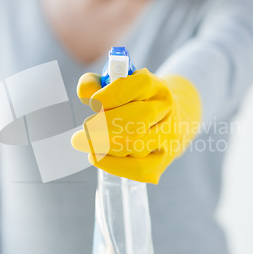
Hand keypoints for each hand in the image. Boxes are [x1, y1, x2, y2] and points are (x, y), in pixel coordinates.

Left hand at [71, 68, 201, 183]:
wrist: (168, 121)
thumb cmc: (135, 101)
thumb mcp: (118, 85)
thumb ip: (97, 83)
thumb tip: (84, 93)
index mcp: (156, 87)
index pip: (140, 86)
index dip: (112, 95)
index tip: (93, 102)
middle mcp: (166, 111)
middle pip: (138, 120)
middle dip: (104, 126)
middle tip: (84, 130)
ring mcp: (168, 137)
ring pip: (136, 146)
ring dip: (105, 146)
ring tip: (86, 143)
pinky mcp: (162, 161)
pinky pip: (139, 169)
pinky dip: (113, 165)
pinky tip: (96, 157)